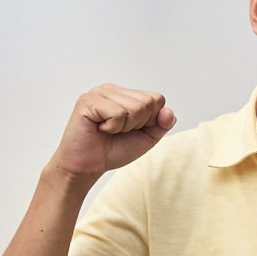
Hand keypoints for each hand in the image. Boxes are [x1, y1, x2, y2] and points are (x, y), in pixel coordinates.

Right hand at [49, 84, 174, 179]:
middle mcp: (113, 89)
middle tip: (117, 131)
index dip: (150, 120)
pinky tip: (99, 129)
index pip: (157, 99)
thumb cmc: (114, 150)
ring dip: (124, 127)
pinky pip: (117, 113)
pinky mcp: (88, 101)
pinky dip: (112, 127)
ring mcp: (99, 92)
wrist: (88, 166)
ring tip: (107, 130)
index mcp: (126, 94)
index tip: (130, 130)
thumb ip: (162, 124)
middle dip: (137, 124)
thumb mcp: (147, 138)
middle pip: (148, 102)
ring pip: (134, 108)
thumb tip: (168, 111)